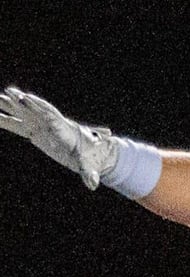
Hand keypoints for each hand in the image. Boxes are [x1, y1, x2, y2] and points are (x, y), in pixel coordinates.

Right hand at [0, 86, 119, 188]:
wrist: (92, 154)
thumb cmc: (90, 158)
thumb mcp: (88, 166)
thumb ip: (89, 174)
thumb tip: (93, 185)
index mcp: (64, 129)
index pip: (50, 115)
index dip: (37, 107)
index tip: (25, 98)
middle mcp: (52, 125)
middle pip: (36, 110)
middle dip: (23, 102)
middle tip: (9, 92)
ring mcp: (42, 128)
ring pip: (24, 115)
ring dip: (11, 106)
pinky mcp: (36, 133)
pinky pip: (18, 126)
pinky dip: (5, 122)